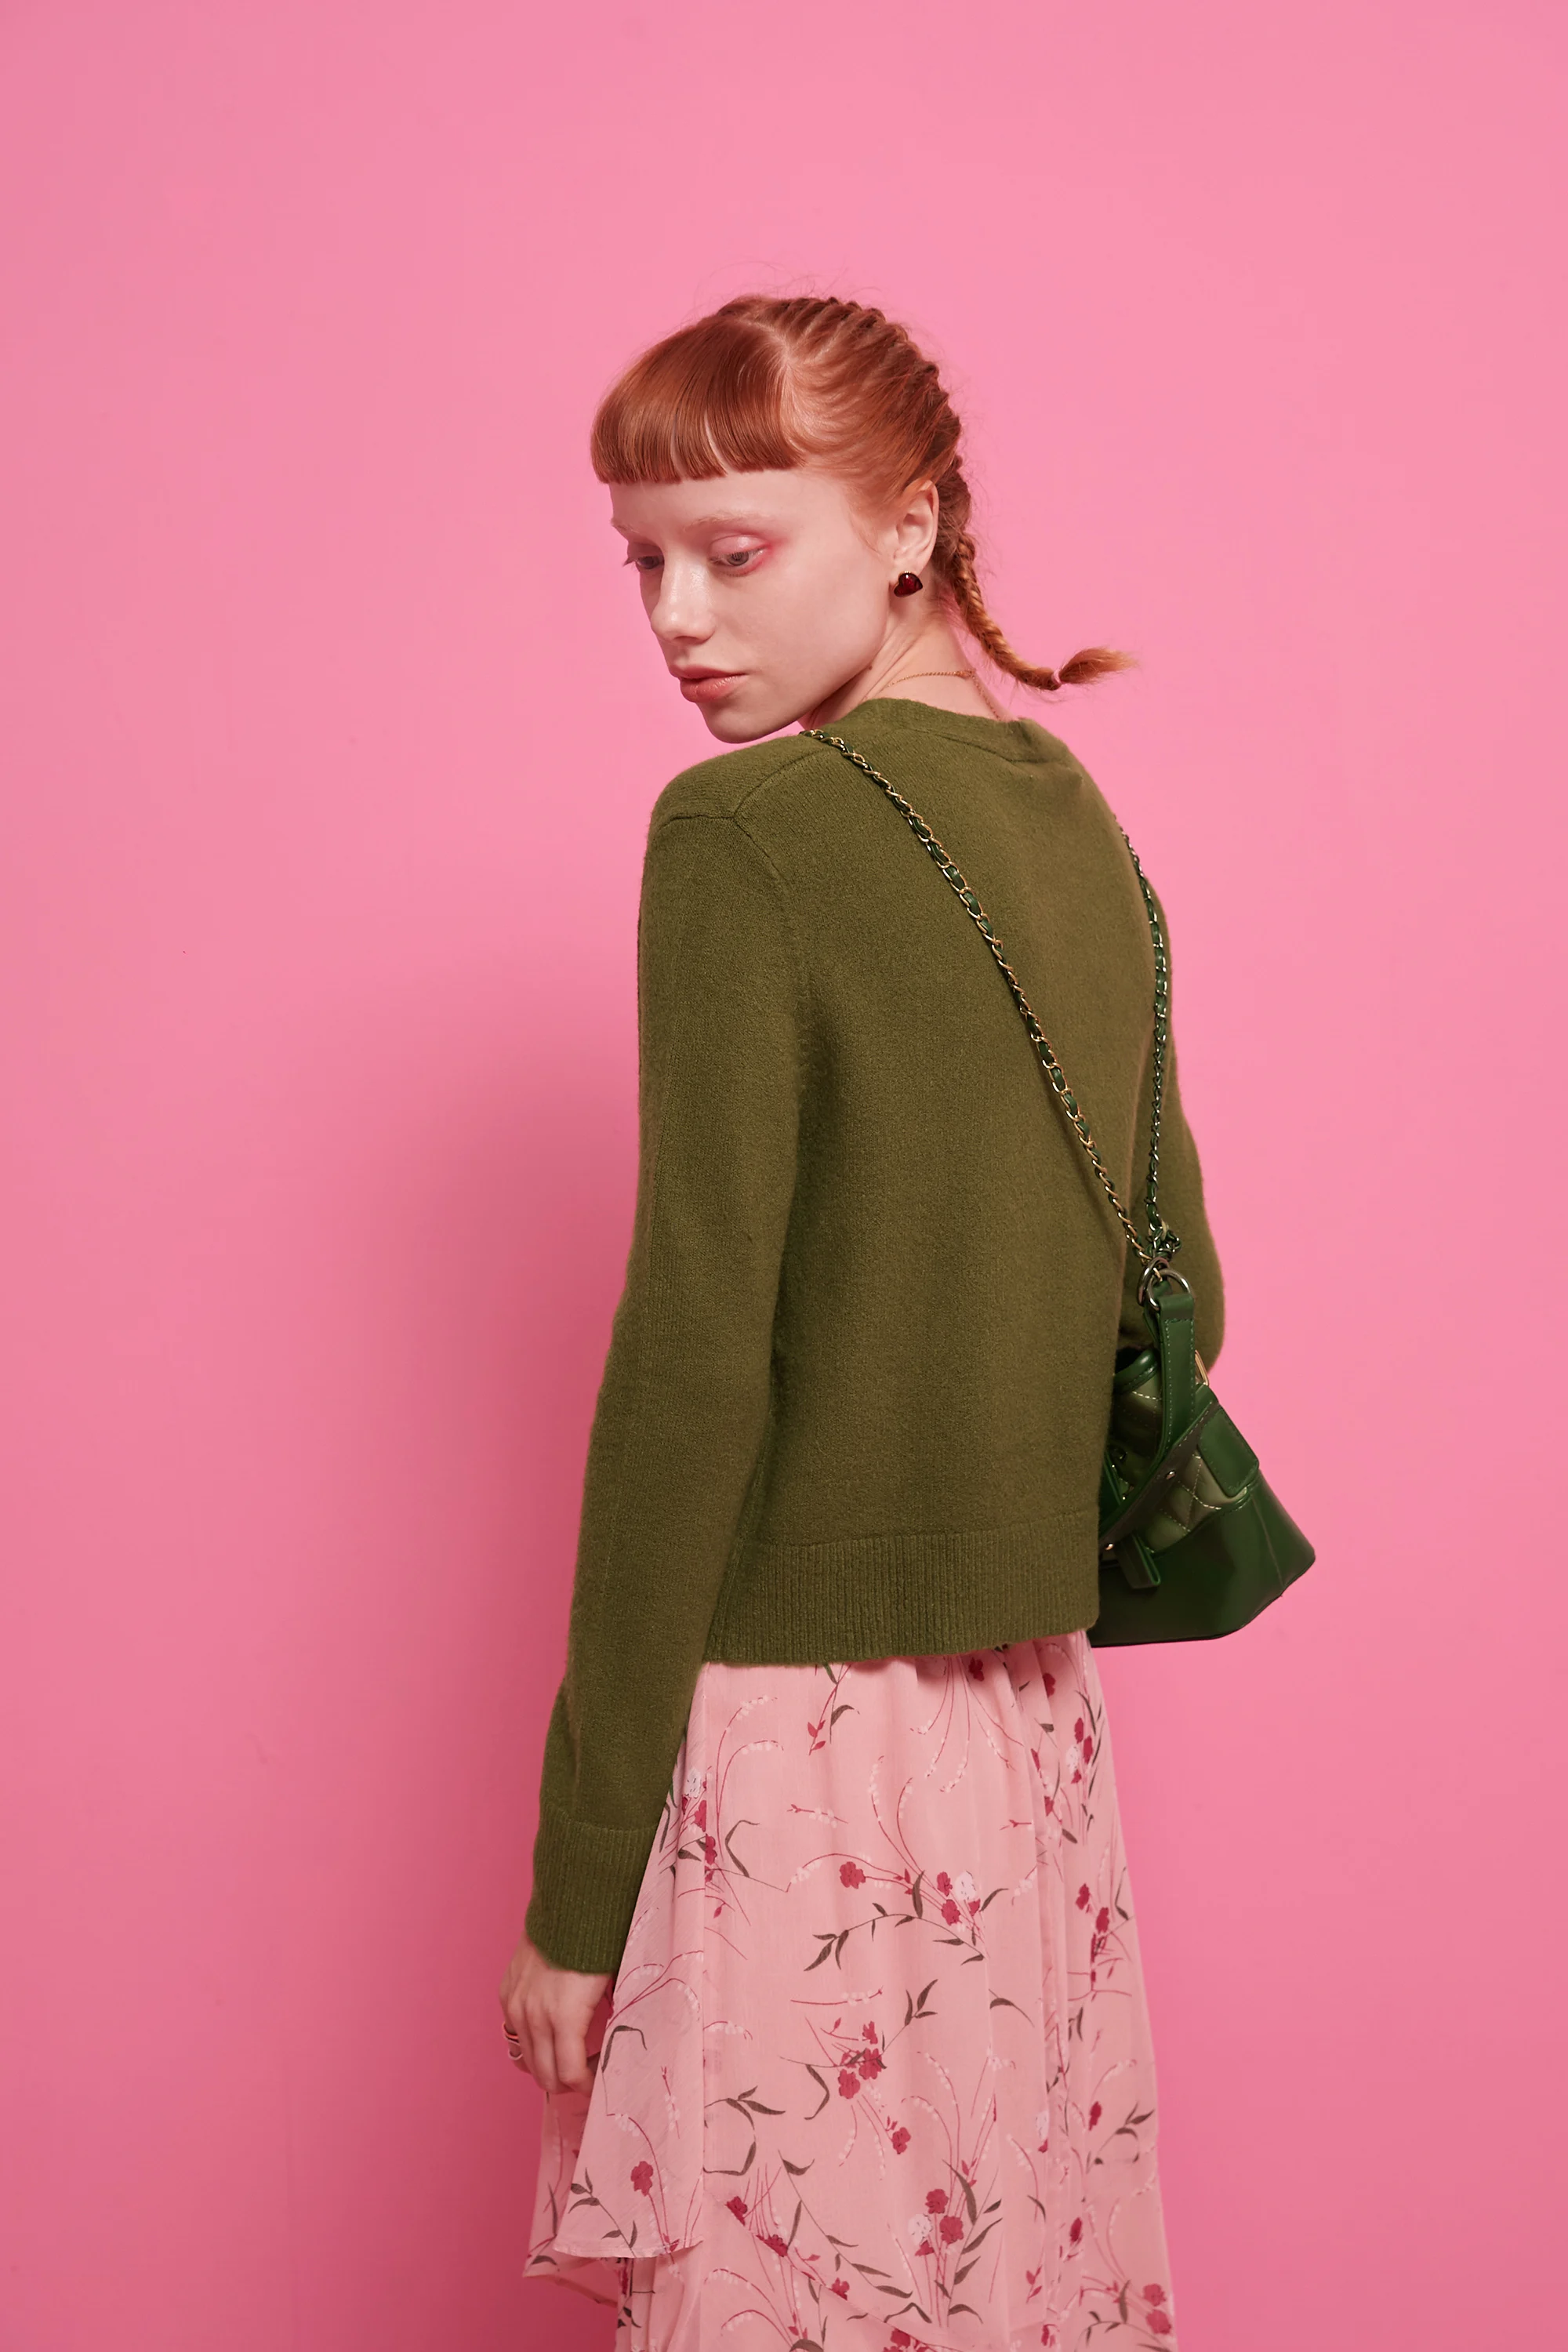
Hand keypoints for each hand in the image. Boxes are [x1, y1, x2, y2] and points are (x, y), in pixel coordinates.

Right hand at [498, 1930, 611, 2094]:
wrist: (572, 1902)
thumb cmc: (601, 1943)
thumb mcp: (614, 1986)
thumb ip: (610, 2023)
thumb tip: (618, 2050)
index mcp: (565, 2017)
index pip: (570, 2076)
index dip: (587, 2087)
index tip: (601, 2080)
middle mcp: (534, 2016)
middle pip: (545, 2076)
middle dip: (567, 2082)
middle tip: (587, 2072)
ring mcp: (516, 2005)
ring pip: (526, 2060)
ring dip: (547, 2065)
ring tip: (570, 2055)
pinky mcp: (506, 1993)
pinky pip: (514, 2034)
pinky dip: (531, 2043)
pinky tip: (550, 2033)